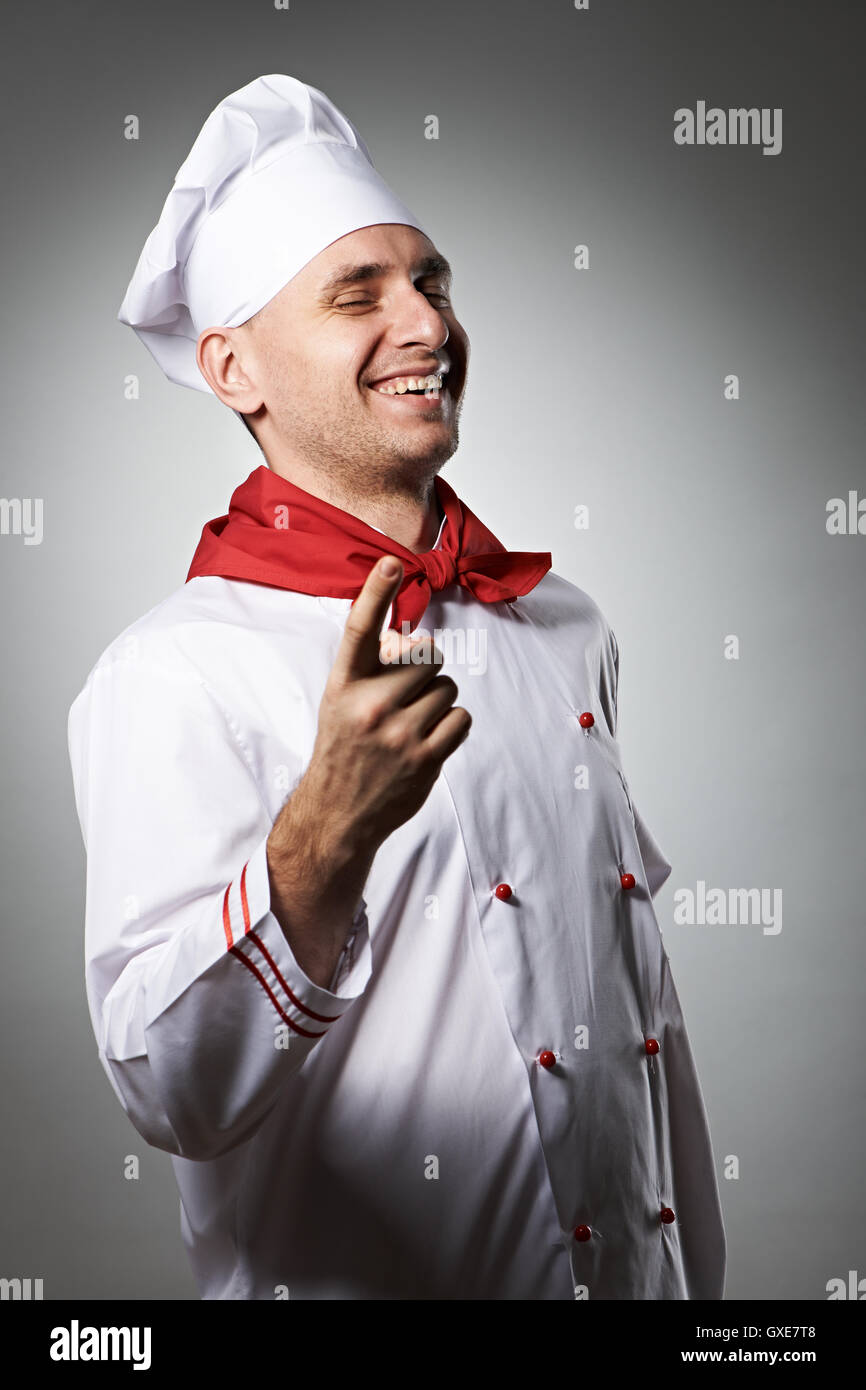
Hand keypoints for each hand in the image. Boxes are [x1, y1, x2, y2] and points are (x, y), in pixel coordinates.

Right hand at [265, 556, 470, 986]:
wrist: (336, 813)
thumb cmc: (343, 749)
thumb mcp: (342, 702)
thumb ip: (375, 671)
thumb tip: (420, 642)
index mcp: (344, 684)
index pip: (360, 629)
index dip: (375, 592)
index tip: (391, 563)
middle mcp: (369, 704)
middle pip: (428, 659)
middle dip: (425, 674)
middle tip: (405, 699)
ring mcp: (398, 733)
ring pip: (448, 689)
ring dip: (439, 703)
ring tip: (413, 725)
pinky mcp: (424, 758)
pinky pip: (461, 718)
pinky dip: (453, 725)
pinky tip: (430, 739)